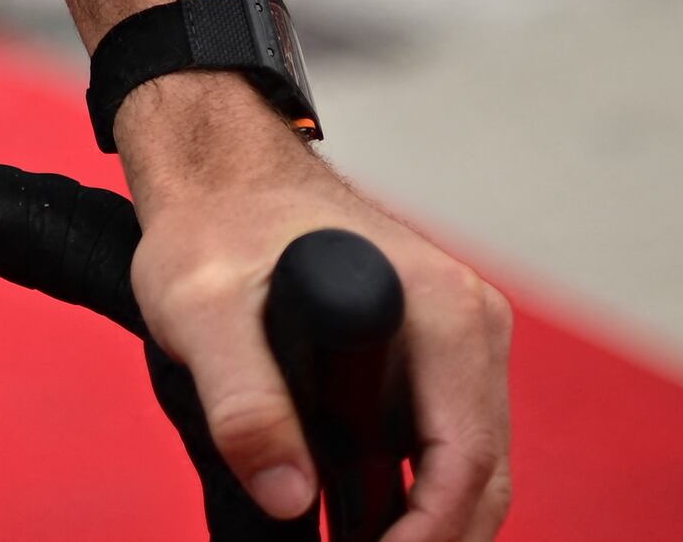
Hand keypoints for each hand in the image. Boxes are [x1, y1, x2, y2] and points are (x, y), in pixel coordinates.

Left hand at [123, 82, 511, 537]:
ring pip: (463, 469)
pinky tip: (358, 528)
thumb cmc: (215, 225)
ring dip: (419, 525)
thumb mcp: (204, 311)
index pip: (464, 462)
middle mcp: (468, 329)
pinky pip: (436, 448)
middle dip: (432, 540)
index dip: (426, 536)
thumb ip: (245, 402)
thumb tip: (290, 499)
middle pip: (478, 477)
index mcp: (445, 314)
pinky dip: (408, 500)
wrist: (217, 176)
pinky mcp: (428, 361)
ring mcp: (455, 345)